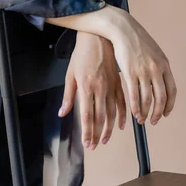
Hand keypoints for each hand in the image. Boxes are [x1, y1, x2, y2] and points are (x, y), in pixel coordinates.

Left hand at [58, 31, 126, 149]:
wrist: (97, 38)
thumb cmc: (82, 55)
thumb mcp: (70, 74)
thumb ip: (68, 96)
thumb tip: (62, 113)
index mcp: (86, 87)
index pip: (87, 115)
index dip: (87, 131)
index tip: (87, 143)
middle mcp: (100, 88)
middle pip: (100, 118)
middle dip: (97, 134)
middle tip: (94, 146)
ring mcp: (111, 86)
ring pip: (112, 113)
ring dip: (108, 129)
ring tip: (104, 140)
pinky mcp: (118, 82)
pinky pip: (122, 102)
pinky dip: (123, 116)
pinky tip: (121, 126)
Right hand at [109, 7, 176, 125]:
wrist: (123, 29)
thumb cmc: (136, 40)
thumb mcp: (154, 52)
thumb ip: (158, 67)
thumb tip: (159, 82)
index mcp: (164, 65)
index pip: (171, 91)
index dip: (169, 105)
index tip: (166, 113)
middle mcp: (156, 69)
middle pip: (161, 98)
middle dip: (158, 113)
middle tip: (154, 121)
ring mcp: (144, 71)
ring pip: (147, 99)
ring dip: (146, 112)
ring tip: (142, 119)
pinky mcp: (130, 72)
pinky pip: (135, 96)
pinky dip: (136, 107)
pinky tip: (134, 113)